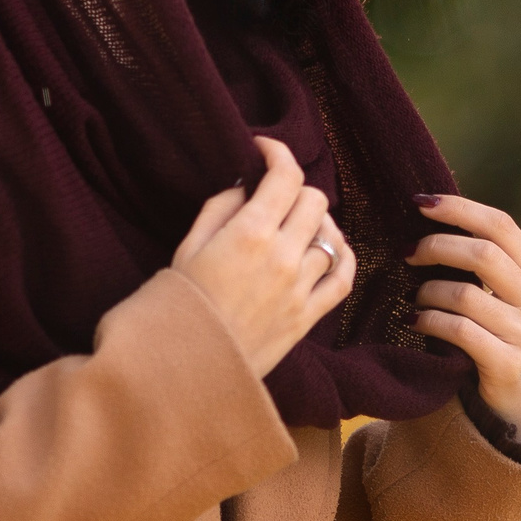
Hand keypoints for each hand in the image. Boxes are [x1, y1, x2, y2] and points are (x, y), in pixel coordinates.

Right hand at [172, 135, 352, 377]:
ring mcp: (300, 288)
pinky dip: (342, 257)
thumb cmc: (177, 306)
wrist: (185, 369)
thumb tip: (244, 186)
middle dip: (295, 190)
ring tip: (294, 227)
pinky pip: (343, 278)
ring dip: (315, 224)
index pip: (285, 176)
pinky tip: (329, 250)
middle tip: (274, 197)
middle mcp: (283, 256)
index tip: (264, 151)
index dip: (278, 153)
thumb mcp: (187, 247)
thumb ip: (219, 209)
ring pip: (331, 236)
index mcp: (249, 233)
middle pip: (315, 200)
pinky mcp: (307, 317)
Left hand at [407, 194, 520, 444]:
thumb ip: (487, 267)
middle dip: (436, 246)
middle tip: (407, 252)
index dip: (460, 209)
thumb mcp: (507, 301)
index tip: (421, 202)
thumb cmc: (500, 345)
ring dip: (428, 291)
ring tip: (413, 297)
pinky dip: (429, 321)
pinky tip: (414, 321)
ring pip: (466, 294)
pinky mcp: (510, 365)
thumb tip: (431, 222)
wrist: (517, 415)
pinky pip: (459, 331)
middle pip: (483, 253)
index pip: (501, 225)